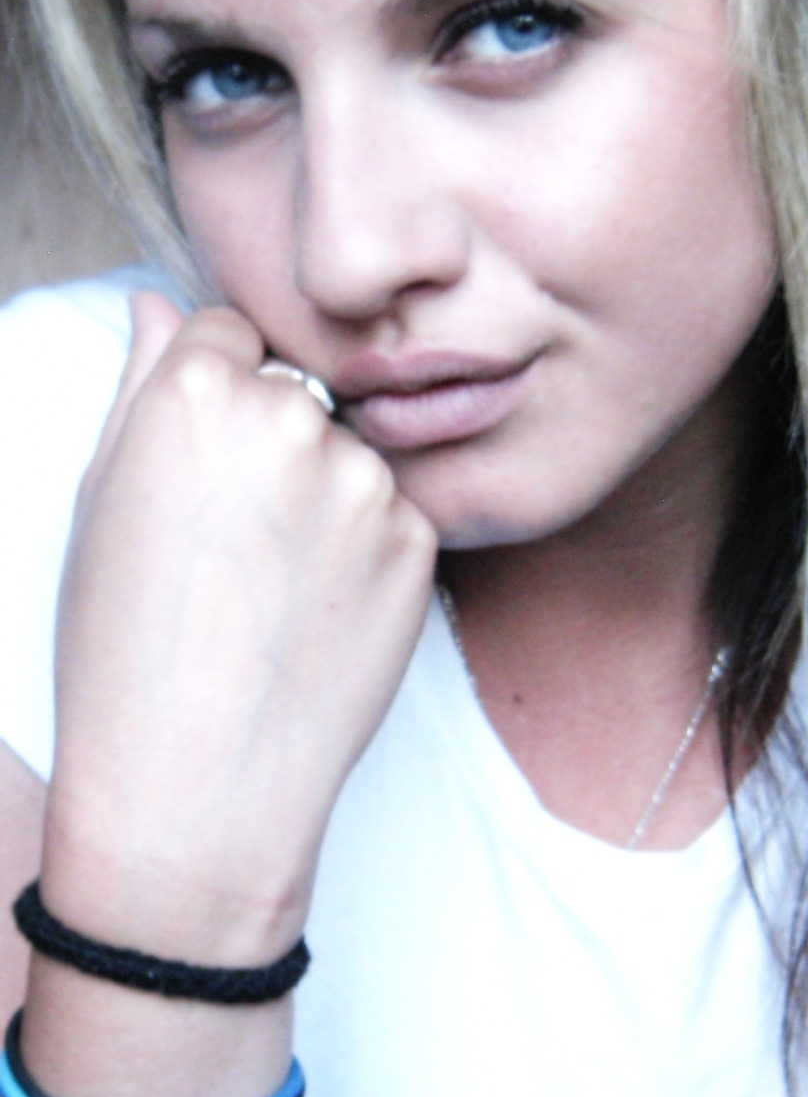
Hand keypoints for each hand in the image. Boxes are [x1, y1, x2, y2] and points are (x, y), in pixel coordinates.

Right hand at [42, 292, 435, 958]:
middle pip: (294, 390)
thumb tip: (160, 309)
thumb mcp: (99, 505)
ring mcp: (365, 482)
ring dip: (323, 495)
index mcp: (195, 394)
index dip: (210, 396)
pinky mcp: (419, 543)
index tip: (199, 462)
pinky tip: (315, 613)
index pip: (226, 331)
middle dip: (269, 441)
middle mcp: (291, 419)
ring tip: (272, 587)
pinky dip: (364, 550)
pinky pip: (392, 516)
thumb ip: (140, 389)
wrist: (198, 787)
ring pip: (348, 453)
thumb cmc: (122, 653)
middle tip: (233, 540)